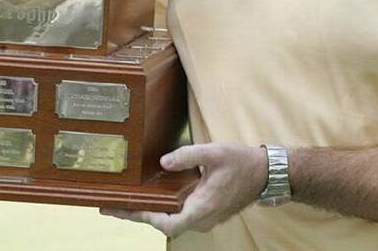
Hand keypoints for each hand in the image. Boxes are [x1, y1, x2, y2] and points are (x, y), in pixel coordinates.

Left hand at [100, 142, 267, 237]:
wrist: (266, 173)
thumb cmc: (242, 163)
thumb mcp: (214, 153)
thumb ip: (187, 156)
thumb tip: (163, 162)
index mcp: (201, 208)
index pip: (166, 223)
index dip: (142, 218)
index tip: (122, 209)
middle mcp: (201, 218)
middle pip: (164, 222)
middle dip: (138, 214)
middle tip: (112, 206)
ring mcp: (204, 217)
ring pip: (171, 219)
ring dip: (150, 211)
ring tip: (126, 201)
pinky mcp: (206, 211)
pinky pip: (180, 213)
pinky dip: (163, 207)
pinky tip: (152, 196)